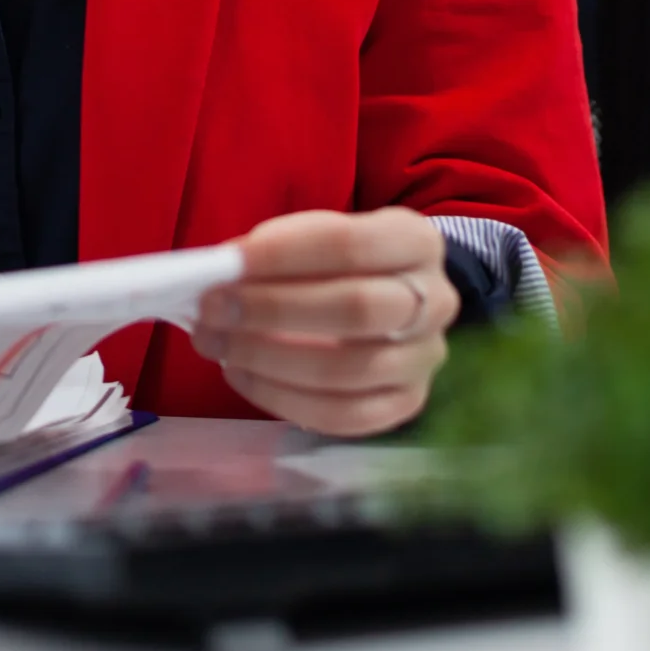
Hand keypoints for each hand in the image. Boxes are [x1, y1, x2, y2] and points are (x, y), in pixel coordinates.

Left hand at [192, 208, 457, 437]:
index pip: (347, 242)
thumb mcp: (318, 235)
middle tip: (213, 309)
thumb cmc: (339, 260)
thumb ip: (276, 249)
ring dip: (268, 359)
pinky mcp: (407, 403)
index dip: (282, 254)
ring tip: (216, 344)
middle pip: (355, 309)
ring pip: (347, 370)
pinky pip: (343, 415)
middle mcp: (436, 300)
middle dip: (273, 310)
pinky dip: (283, 398)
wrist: (389, 295)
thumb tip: (219, 273)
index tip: (227, 262)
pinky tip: (242, 375)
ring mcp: (425, 359)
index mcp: (416, 240)